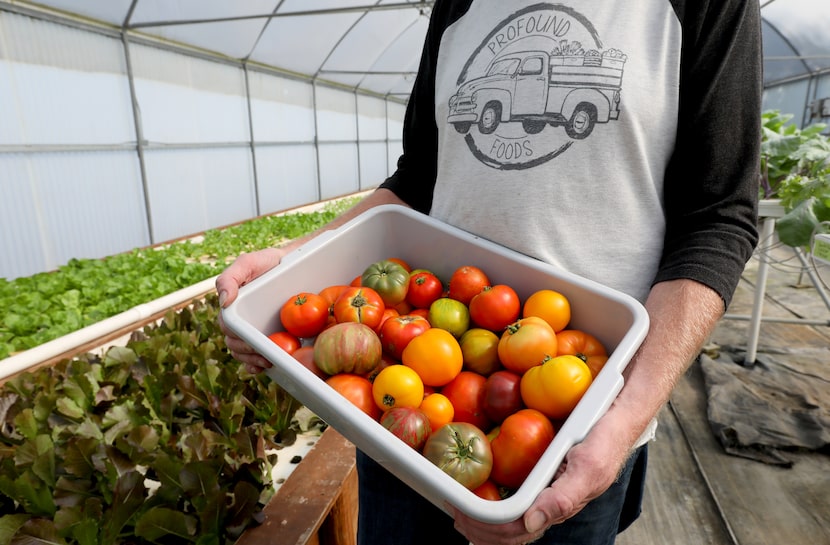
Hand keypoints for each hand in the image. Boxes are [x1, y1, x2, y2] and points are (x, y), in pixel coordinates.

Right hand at [216, 247, 284, 372]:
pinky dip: (257, 365)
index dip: (237, 339)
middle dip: (247, 353)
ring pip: (245, 353)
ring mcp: (256, 329)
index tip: (250, 343)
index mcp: (233, 308)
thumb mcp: (248, 263)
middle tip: (264, 356)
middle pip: (235, 344)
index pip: (228, 328)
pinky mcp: (269, 335)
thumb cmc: (267, 262)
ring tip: (268, 362)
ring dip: (252, 361)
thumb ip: (230, 278)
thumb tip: (224, 302)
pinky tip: (265, 368)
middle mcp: (242, 321)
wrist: (292, 263)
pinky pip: (259, 355)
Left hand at [451, 415, 630, 544]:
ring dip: (482, 517)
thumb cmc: (605, 442)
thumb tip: (531, 523)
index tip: (460, 514)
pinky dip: (491, 494)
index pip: (515, 531)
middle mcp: (550, 503)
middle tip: (453, 512)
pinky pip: (514, 492)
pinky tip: (478, 486)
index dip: (486, 529)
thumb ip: (562, 497)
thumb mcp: (588, 468)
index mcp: (558, 507)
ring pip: (510, 515)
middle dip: (478, 528)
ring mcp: (546, 489)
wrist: (618, 415)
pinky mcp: (544, 473)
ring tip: (459, 508)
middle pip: (509, 529)